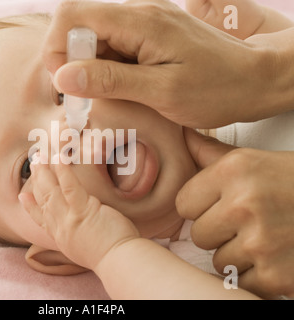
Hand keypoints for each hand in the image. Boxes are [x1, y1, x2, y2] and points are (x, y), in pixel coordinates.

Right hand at [19, 158, 139, 270]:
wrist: (119, 262)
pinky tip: (59, 158)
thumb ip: (77, 234)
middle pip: (44, 200)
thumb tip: (82, 223)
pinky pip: (69, 187)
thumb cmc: (111, 256)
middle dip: (37, 179)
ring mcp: (69, 220)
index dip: (30, 207)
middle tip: (34, 162)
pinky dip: (63, 171)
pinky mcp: (83, 211)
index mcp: (61, 238)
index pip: (41, 220)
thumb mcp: (84, 249)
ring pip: (51, 191)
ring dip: (44, 171)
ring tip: (40, 155)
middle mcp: (60, 229)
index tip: (22, 196)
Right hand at [43, 0, 278, 127]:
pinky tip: (123, 90)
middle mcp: (139, 14)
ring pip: (96, 38)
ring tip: (110, 98)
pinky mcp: (151, 37)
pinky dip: (107, 70)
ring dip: (90, 68)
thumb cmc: (216, 88)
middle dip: (73, 62)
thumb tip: (64, 78)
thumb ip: (110, 81)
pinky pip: (115, 47)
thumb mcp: (161, 91)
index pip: (72, 16)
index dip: (57, 48)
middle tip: (87, 98)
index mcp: (140, 22)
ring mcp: (145, 24)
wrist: (255, 80)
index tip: (67, 84)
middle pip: (80, 25)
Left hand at [176, 128, 293, 297]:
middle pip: (199, 235)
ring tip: (264, 236)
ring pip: (219, 261)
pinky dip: (257, 275)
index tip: (219, 205)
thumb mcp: (253, 160)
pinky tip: (275, 255)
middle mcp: (244, 205)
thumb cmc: (293, 182)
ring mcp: (260, 243)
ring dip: (238, 255)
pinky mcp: (277, 276)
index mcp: (234, 172)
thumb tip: (183, 135)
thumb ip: (211, 154)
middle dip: (219, 232)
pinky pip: (241, 282)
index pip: (183, 204)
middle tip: (247, 222)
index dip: (201, 207)